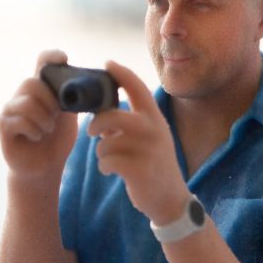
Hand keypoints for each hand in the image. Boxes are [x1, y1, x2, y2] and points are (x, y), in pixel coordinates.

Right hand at [0, 50, 77, 183]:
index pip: (42, 63)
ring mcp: (11, 110)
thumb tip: (93, 85)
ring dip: (44, 119)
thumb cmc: (57, 139)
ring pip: (27, 102)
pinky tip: (37, 137)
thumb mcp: (70, 116)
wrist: (45, 166)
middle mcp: (22, 95)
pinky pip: (20, 120)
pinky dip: (35, 130)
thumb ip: (75, 99)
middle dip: (49, 100)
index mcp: (41, 89)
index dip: (51, 57)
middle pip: (32, 82)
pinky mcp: (4, 126)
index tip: (64, 59)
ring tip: (47, 130)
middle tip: (56, 116)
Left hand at [87, 60, 189, 222]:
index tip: (107, 64)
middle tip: (91, 132)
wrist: (170, 199)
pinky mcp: (139, 169)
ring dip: (101, 152)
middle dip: (97, 123)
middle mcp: (153, 130)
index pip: (138, 87)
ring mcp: (147, 150)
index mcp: (155, 118)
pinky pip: (107, 161)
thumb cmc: (154, 164)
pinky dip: (104, 166)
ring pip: (106, 142)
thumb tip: (101, 111)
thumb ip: (130, 123)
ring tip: (107, 160)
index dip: (121, 73)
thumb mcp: (150, 138)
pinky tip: (111, 171)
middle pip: (113, 116)